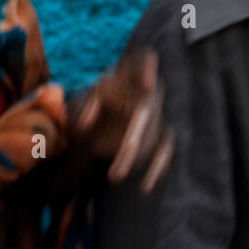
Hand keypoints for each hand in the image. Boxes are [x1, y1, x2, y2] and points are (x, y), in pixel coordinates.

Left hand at [75, 48, 173, 192]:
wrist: (103, 114)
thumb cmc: (96, 98)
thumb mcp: (87, 96)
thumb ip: (86, 105)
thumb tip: (84, 125)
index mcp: (132, 72)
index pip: (145, 61)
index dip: (149, 71)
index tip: (148, 87)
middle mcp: (149, 91)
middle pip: (146, 111)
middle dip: (133, 137)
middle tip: (118, 156)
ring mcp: (156, 114)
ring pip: (152, 135)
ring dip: (135, 156)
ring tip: (112, 176)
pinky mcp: (160, 133)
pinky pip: (165, 149)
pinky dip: (158, 166)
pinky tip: (146, 186)